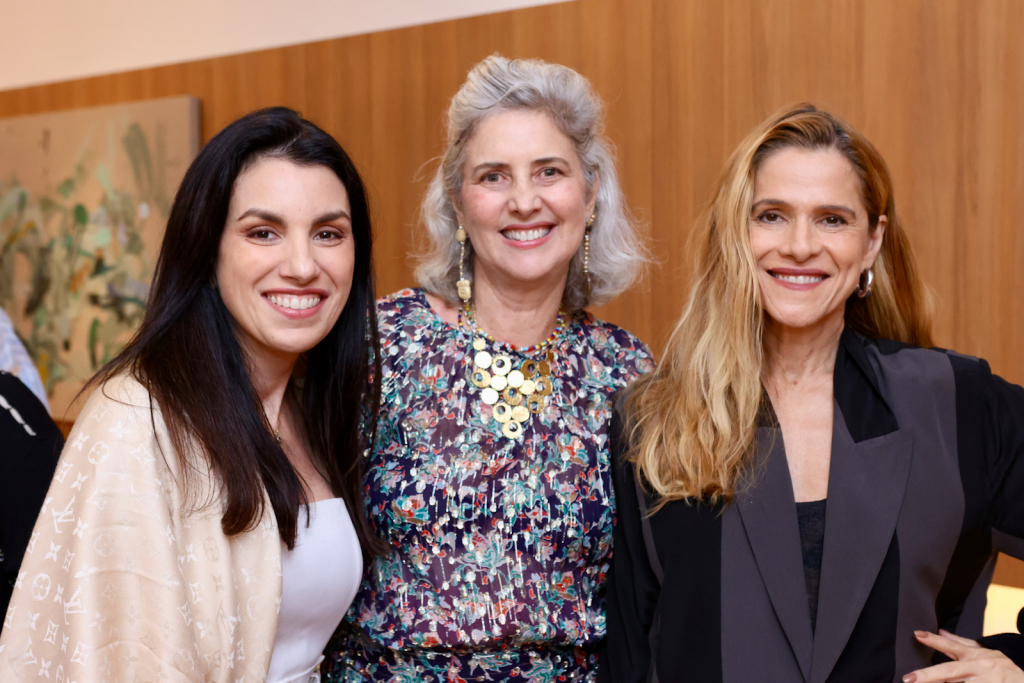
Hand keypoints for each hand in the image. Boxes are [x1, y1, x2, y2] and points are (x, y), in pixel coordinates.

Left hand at [903, 629, 1023, 681]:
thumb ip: (960, 643)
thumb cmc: (1003, 664)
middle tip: (908, 679)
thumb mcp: (983, 651)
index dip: (934, 640)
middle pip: (949, 672)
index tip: (917, 634)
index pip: (950, 646)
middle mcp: (976, 669)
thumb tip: (941, 631)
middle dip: (927, 676)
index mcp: (973, 656)